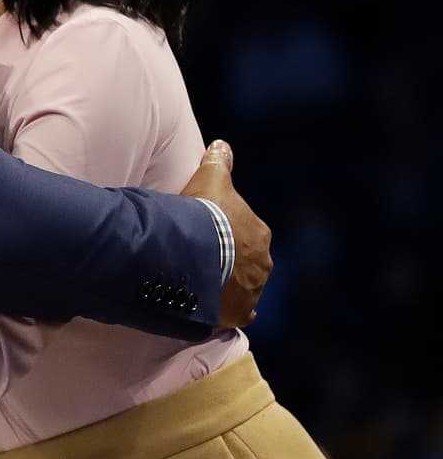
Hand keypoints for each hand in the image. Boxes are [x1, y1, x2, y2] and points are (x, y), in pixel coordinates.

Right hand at [180, 140, 271, 329]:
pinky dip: (228, 312)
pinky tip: (214, 310)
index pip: (247, 235)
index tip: (210, 236)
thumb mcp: (210, 179)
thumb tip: (222, 143)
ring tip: (203, 285)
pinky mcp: (237, 313)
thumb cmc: (205, 213)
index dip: (228, 235)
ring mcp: (251, 291)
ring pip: (243, 289)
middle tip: (205, 261)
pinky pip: (236, 315)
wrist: (196, 250)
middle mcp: (262, 264)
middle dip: (232, 264)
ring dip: (228, 288)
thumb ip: (218, 162)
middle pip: (248, 264)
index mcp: (259, 234)